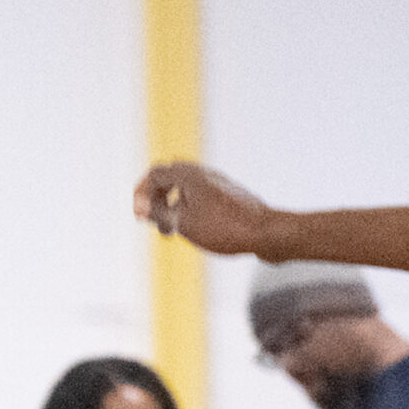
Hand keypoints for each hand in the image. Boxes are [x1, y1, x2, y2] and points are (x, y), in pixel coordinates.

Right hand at [133, 161, 274, 256]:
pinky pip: (203, 198)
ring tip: (174, 231)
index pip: (155, 174)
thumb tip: (140, 204)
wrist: (268, 233)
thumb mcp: (183, 223)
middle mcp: (205, 174)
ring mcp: (220, 184)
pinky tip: (197, 231)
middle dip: (158, 199)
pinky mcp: (232, 197)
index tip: (140, 216)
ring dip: (175, 208)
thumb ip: (159, 212)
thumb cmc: (226, 228)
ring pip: (188, 190)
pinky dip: (192, 211)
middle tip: (155, 222)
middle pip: (170, 178)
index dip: (142, 193)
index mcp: (189, 175)